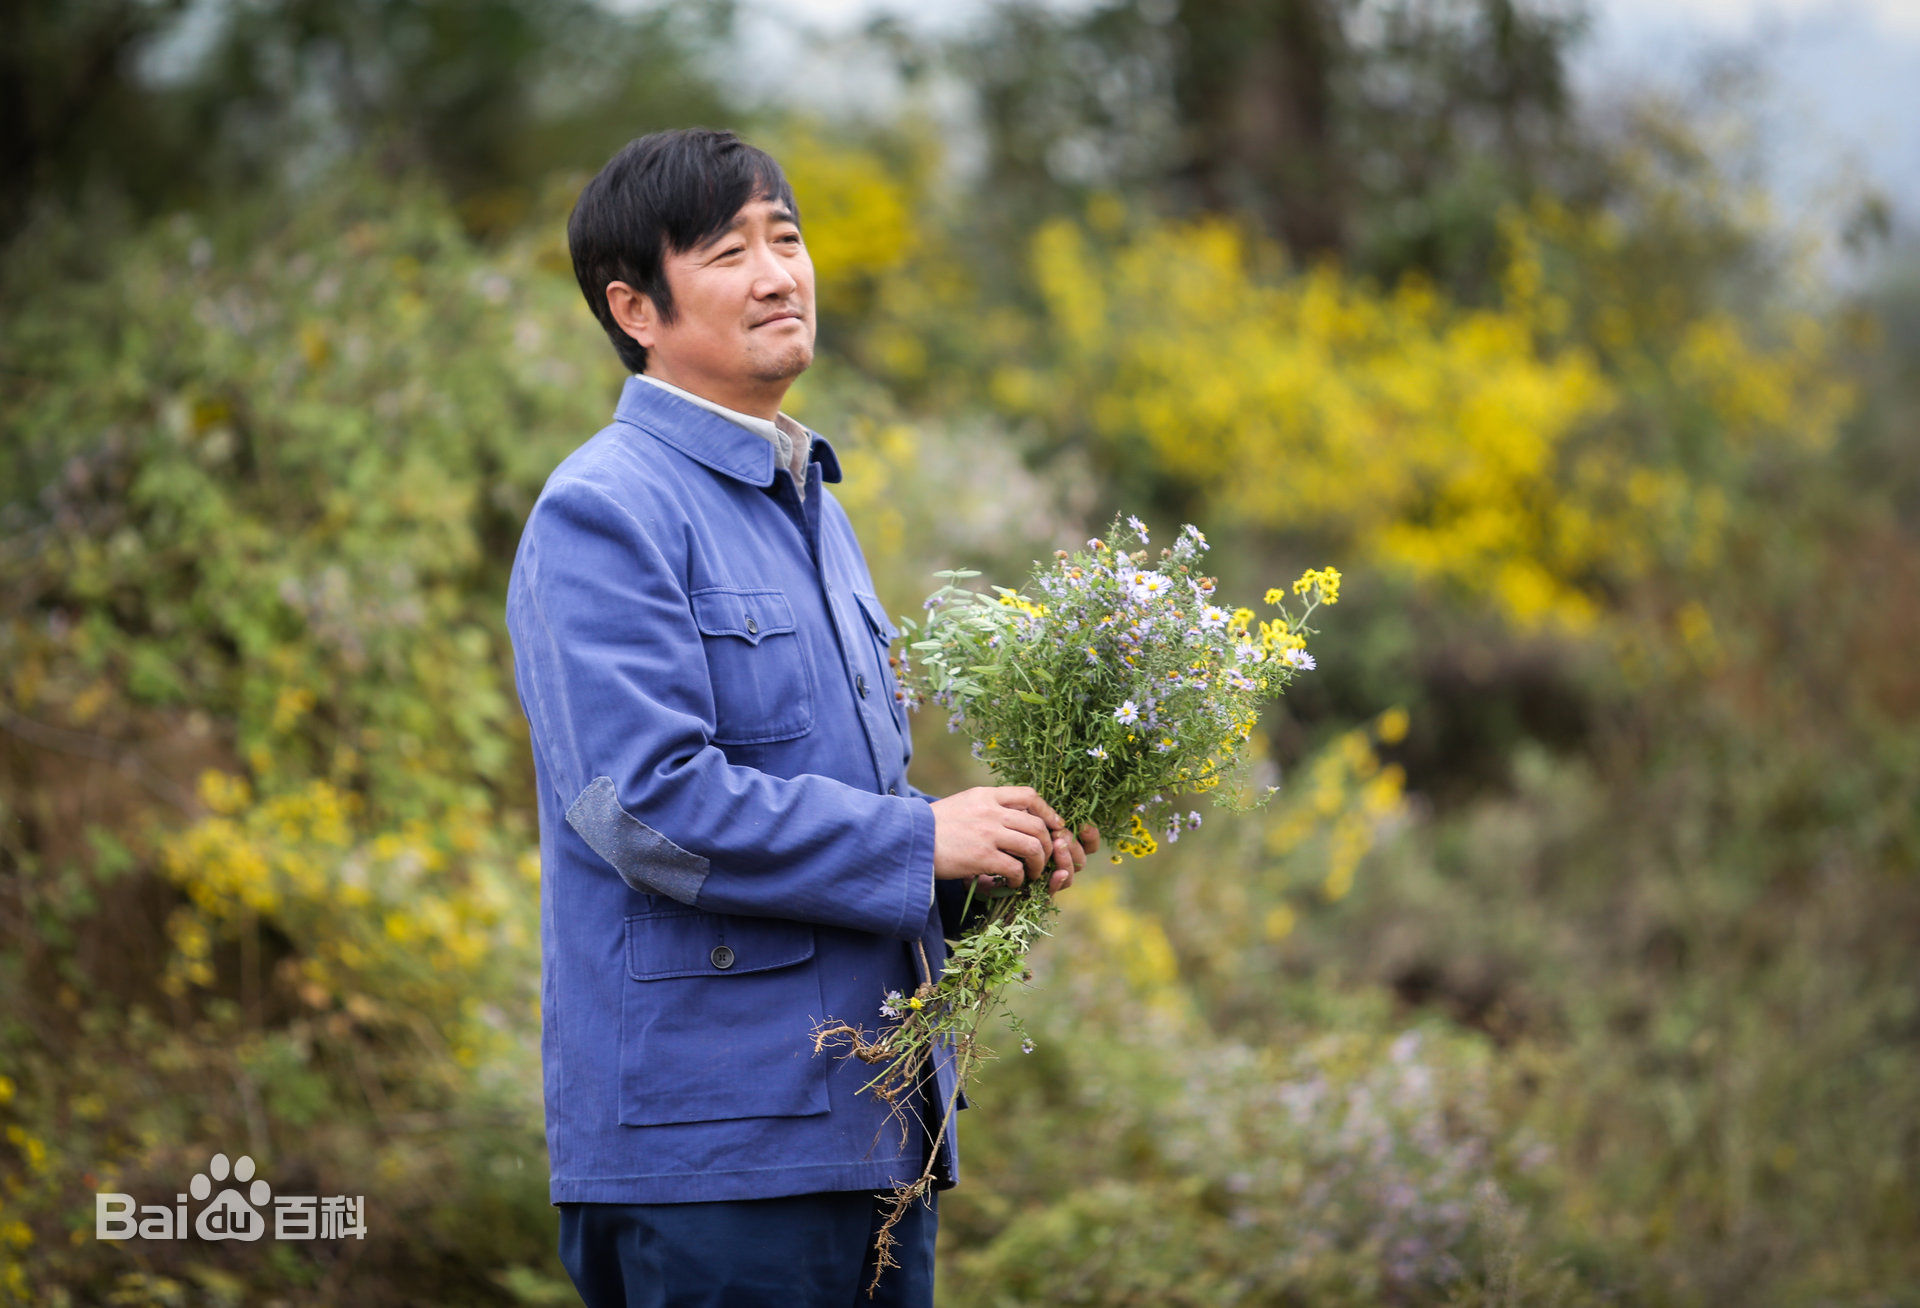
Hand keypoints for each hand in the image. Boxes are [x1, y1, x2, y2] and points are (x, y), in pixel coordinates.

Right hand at [929, 786, 1099, 894]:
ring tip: (1031, 873)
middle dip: (1047, 844)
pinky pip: (1015, 868)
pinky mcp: (982, 857)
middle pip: (1037, 825)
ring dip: (1038, 863)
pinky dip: (1020, 878)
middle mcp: (991, 811)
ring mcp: (988, 833)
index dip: (1047, 812)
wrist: (909, 840)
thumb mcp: (961, 804)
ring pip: (1032, 846)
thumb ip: (986, 806)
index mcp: (986, 795)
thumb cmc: (933, 826)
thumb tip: (1010, 817)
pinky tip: (1013, 882)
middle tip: (1042, 858)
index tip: (1053, 826)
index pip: (1029, 795)